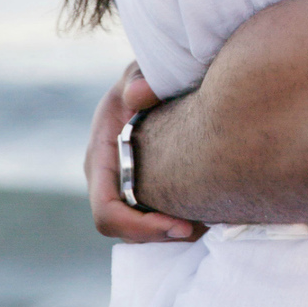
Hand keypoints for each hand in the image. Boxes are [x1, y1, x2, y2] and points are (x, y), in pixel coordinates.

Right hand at [83, 63, 201, 242]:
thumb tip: (136, 95)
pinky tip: (204, 213)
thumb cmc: (148, 78)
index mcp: (100, 155)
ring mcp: (120, 188)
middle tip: (202, 227)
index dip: (141, 226)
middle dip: (161, 235)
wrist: (152, 84)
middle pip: (124, 230)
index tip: (182, 225)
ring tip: (207, 221)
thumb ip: (141, 78)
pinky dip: (175, 224)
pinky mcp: (137, 191)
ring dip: (170, 233)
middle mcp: (105, 178)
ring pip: (139, 231)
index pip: (107, 211)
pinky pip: (150, 221)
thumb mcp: (143, 71)